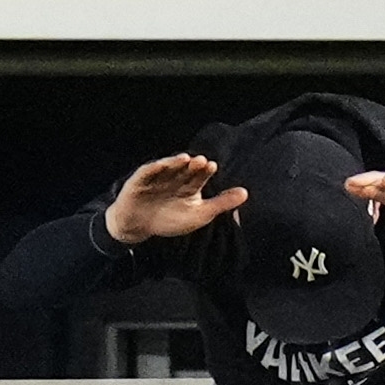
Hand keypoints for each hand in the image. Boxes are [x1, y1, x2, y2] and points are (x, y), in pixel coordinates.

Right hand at [106, 154, 244, 241]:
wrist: (138, 226)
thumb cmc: (170, 219)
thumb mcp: (200, 214)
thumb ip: (222, 203)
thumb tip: (246, 193)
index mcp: (189, 185)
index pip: (200, 176)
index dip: (205, 171)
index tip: (212, 166)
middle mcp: (175, 178)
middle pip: (185, 170)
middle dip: (193, 166)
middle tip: (202, 161)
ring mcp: (158, 177)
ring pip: (169, 168)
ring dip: (176, 163)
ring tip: (185, 159)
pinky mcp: (140, 179)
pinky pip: (149, 172)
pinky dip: (156, 168)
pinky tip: (163, 165)